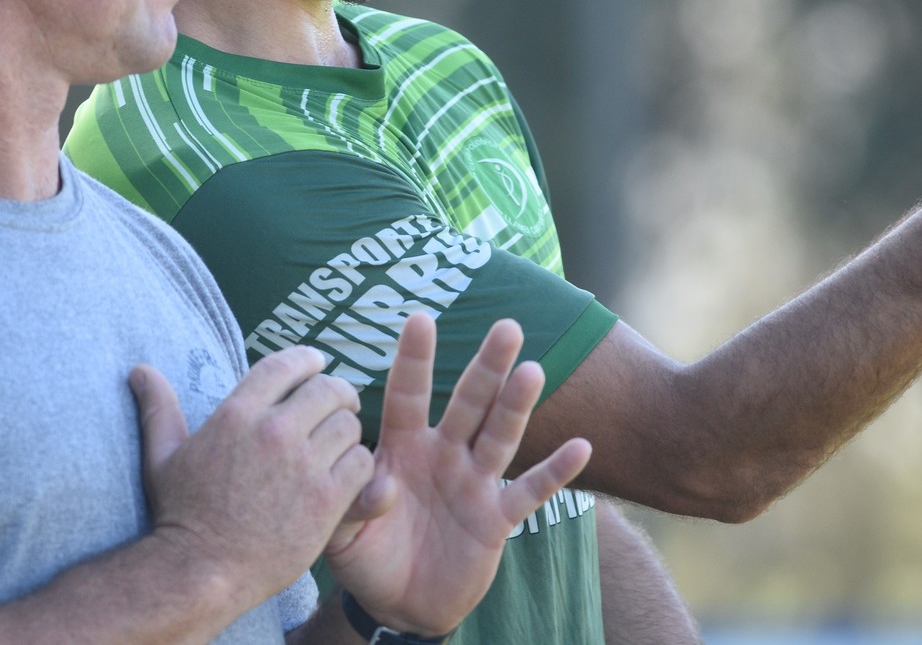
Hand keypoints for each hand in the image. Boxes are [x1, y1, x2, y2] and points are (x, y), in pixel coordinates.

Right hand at [129, 346, 374, 609]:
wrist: (203, 571)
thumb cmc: (181, 514)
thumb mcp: (162, 455)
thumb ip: (158, 408)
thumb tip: (139, 370)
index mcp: (237, 413)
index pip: (285, 364)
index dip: (307, 359)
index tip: (318, 363)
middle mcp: (273, 431)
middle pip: (327, 389)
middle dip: (337, 392)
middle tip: (340, 403)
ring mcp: (303, 465)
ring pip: (348, 424)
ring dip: (348, 429)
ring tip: (342, 441)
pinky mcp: (326, 500)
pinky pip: (361, 463)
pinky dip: (358, 464)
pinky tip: (348, 473)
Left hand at [323, 314, 592, 636]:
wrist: (398, 603)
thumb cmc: (365, 555)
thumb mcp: (340, 531)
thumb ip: (353, 502)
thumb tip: (382, 486)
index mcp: (401, 447)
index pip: (406, 395)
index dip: (413, 359)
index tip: (420, 318)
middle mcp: (442, 454)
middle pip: (467, 403)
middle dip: (486, 367)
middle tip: (506, 326)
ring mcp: (473, 484)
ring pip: (499, 436)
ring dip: (517, 405)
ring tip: (533, 369)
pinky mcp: (496, 520)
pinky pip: (530, 492)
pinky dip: (555, 472)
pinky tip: (581, 447)